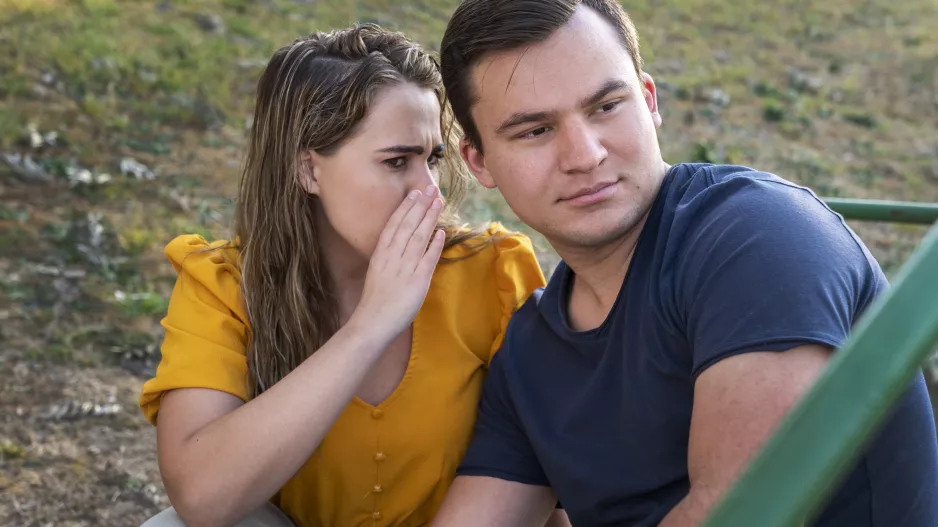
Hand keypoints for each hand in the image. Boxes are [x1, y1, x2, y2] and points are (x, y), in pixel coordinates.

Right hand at [352, 185, 445, 337]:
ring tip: (438, 202)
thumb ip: (388, 258)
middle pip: (407, 225)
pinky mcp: (417, 280)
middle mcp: (392, 257)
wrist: (372, 321)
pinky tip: (440, 232)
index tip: (414, 193)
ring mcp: (405, 267)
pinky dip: (434, 244)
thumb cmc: (374, 301)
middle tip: (431, 189)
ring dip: (429, 218)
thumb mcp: (378, 272)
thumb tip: (399, 247)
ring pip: (418, 237)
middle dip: (420, 205)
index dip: (405, 208)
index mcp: (381, 254)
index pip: (394, 224)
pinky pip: (428, 258)